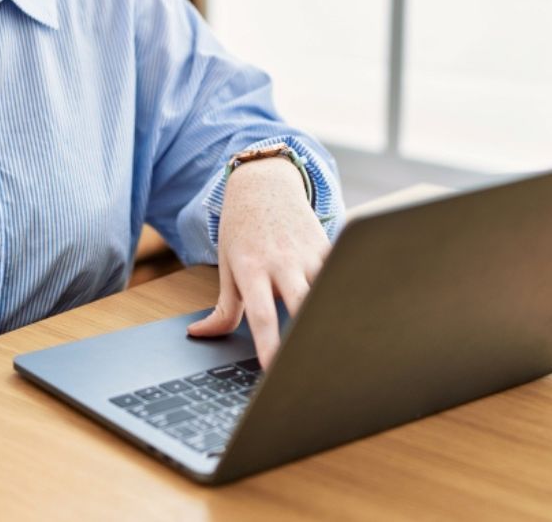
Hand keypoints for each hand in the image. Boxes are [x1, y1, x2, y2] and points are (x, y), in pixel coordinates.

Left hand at [186, 158, 330, 367]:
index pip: (262, 315)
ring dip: (332, 316)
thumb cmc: (242, 229)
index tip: (273, 369)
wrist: (263, 182)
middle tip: (311, 365)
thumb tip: (199, 334)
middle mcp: (281, 261)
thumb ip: (221, 308)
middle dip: (308, 334)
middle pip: (301, 304)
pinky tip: (352, 317)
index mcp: (251, 268)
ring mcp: (308, 253)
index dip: (270, 345)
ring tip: (338, 348)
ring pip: (327, 290)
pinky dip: (343, 294)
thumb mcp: (227, 264)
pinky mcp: (327, 246)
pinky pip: (339, 274)